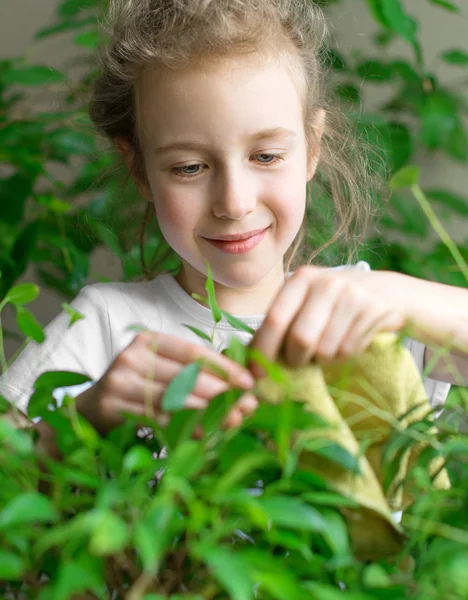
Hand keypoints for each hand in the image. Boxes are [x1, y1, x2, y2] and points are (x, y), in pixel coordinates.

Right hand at [75, 331, 256, 435]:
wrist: (92, 406)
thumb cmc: (139, 384)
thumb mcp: (161, 367)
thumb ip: (194, 370)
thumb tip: (242, 383)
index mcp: (148, 340)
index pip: (192, 352)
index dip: (223, 367)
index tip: (247, 382)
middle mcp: (132, 356)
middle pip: (184, 376)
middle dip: (220, 393)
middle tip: (246, 405)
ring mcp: (120, 381)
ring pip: (173, 399)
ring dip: (207, 412)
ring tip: (233, 419)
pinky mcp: (113, 407)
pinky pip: (158, 420)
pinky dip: (185, 428)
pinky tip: (205, 434)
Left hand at [248, 265, 405, 376]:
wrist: (386, 291)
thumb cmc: (334, 302)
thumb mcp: (306, 302)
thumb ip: (281, 323)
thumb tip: (251, 361)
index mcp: (301, 279)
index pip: (274, 319)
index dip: (263, 349)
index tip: (257, 373)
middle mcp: (325, 283)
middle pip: (300, 338)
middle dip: (296, 359)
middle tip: (299, 362)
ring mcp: (351, 295)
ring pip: (325, 349)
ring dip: (323, 358)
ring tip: (328, 345)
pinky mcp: (373, 310)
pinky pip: (348, 350)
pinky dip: (343, 355)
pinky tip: (347, 340)